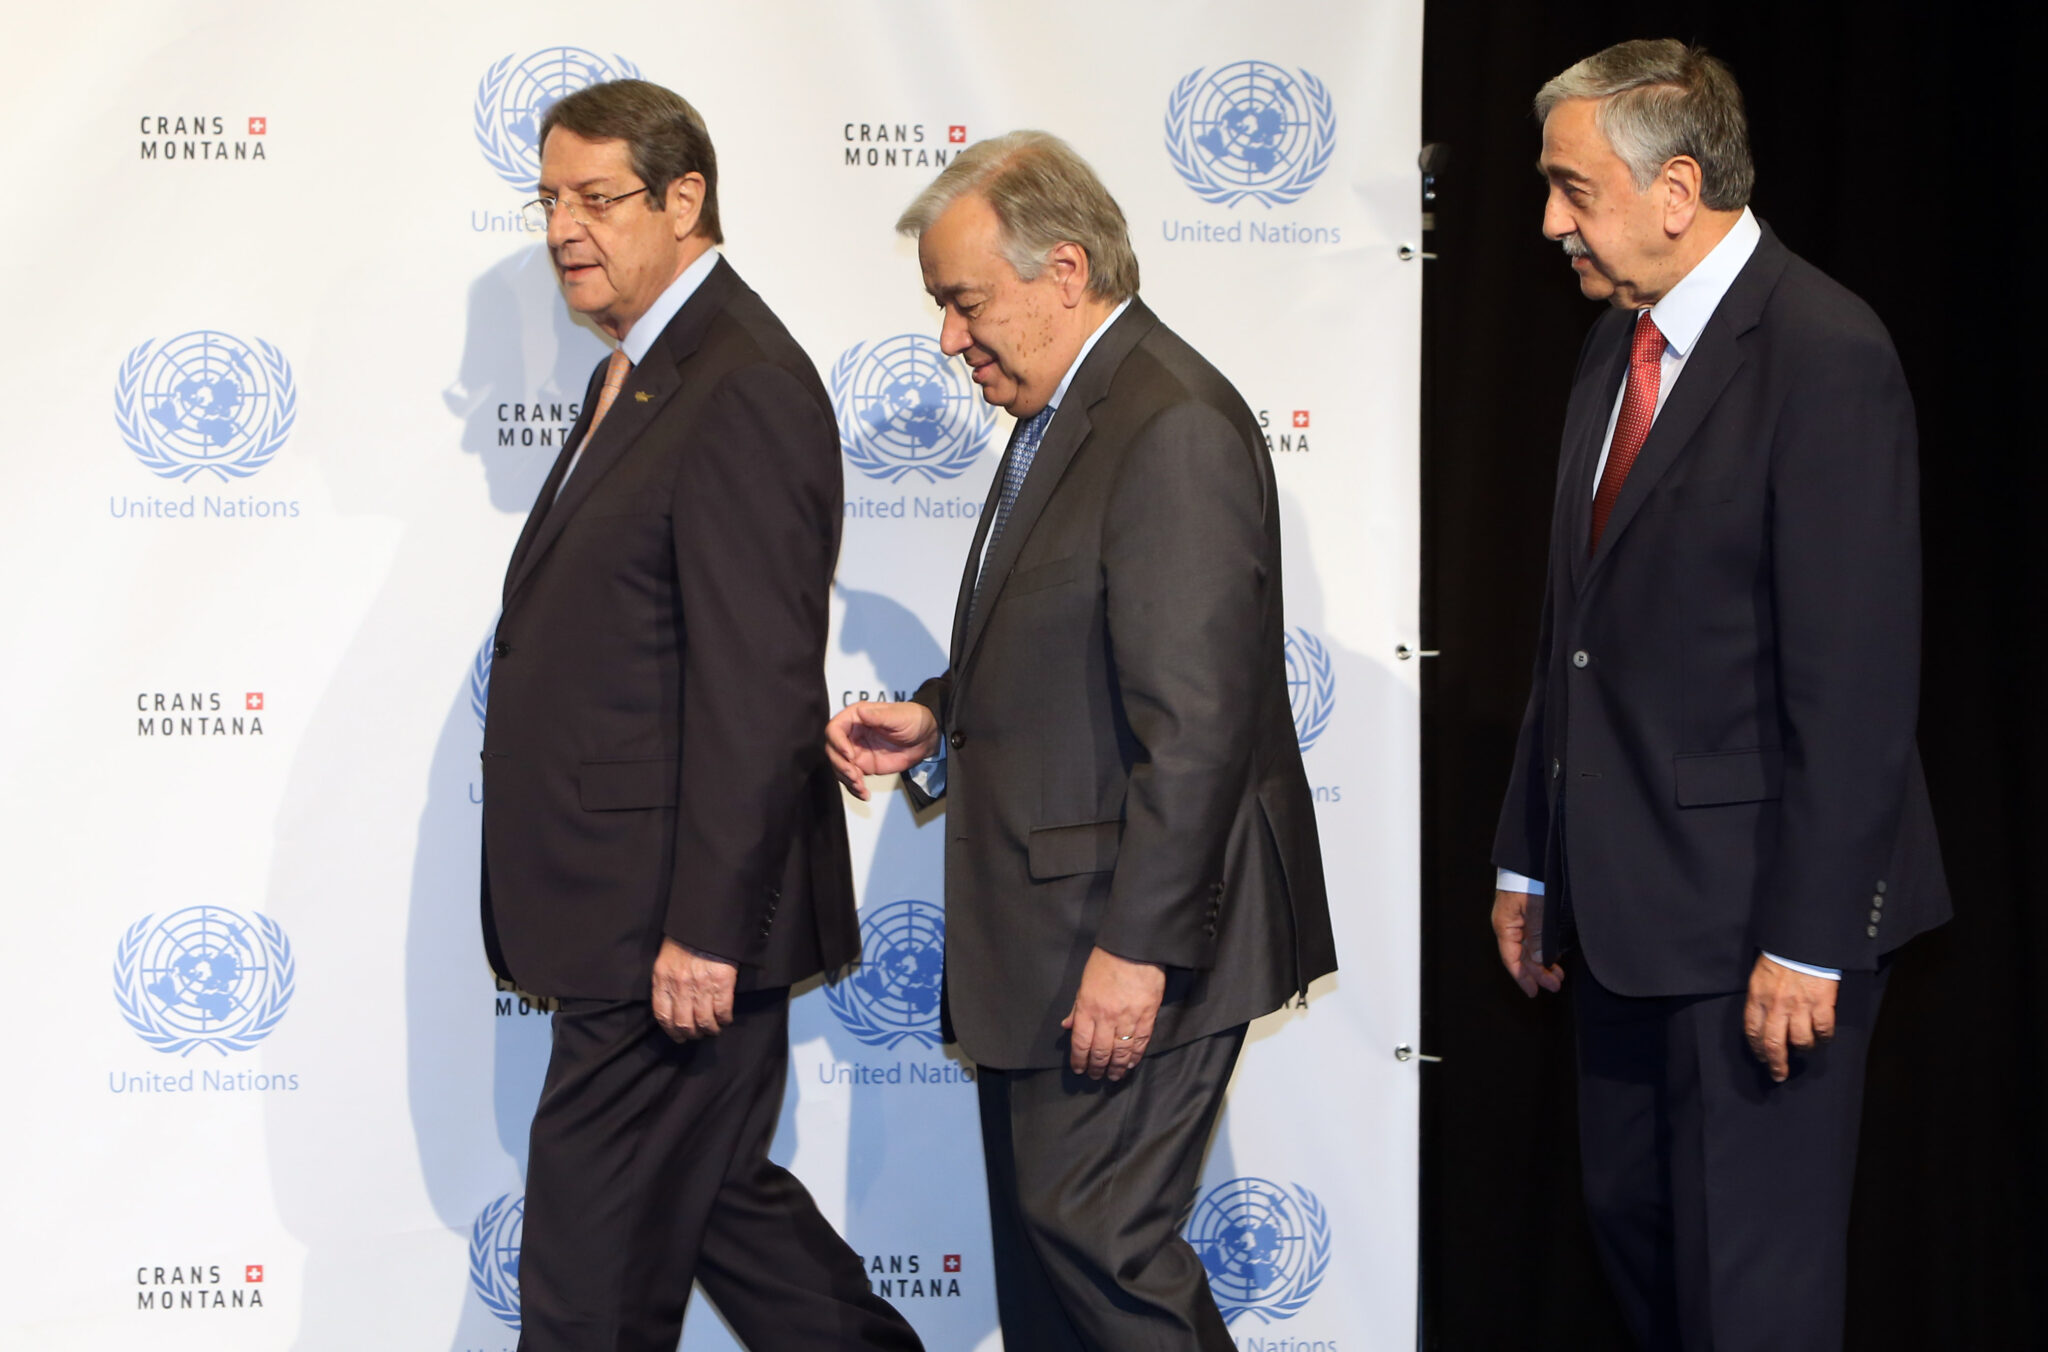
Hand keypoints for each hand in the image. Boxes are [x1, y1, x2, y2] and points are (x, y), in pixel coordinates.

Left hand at [650, 937, 736, 1040]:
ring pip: (704, 1021)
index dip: (671, 1031)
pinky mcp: (722, 983)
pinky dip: (724, 1019)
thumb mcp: (666, 959)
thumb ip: (666, 980)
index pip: (663, 1015)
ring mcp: (701, 986)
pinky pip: (722, 1011)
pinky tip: (725, 1019)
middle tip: (698, 1034)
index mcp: (663, 979)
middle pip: (684, 1023)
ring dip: (709, 1030)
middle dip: (691, 1034)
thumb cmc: (685, 938)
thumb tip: (672, 1003)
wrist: (706, 922)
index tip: (678, 1036)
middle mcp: (680, 986)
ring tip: (713, 1029)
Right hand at [825, 700, 940, 800]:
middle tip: (855, 776)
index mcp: (855, 717)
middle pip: (833, 750)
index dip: (837, 743)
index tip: (849, 755)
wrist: (925, 738)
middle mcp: (851, 734)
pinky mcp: (863, 765)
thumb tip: (861, 712)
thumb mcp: (897, 717)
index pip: (834, 729)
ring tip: (861, 787)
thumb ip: (878, 717)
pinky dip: (855, 789)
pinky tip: (864, 794)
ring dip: (847, 780)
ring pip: (839, 767)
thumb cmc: (912, 719)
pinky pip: (852, 779)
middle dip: (841, 765)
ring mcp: (856, 751)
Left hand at [1061, 947, 1165, 1080]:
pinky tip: (1130, 1064)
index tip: (1079, 1069)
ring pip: (1121, 1051)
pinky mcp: (1148, 1016)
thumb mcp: (1084, 982)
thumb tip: (1067, 1026)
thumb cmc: (1106, 961)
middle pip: (1100, 1051)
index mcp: (1087, 1008)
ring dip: (1116, 1067)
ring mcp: (1128, 1018)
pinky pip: (1140, 1043)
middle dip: (1097, 1067)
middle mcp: (1106, 1017)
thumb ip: (1077, 1007)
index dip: (1079, 1060)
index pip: (1080, 1042)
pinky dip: (1135, 1056)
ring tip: (1113, 1076)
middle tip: (1095, 1076)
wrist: (1134, 947)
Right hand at [1492, 888, 1563, 996]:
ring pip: (1529, 948)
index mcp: (1505, 925)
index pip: (1512, 959)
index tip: (1534, 992)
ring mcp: (1519, 918)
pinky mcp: (1528, 912)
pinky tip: (1555, 956)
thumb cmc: (1530, 879)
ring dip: (1543, 963)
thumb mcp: (1537, 910)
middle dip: (1538, 972)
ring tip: (1558, 974)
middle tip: (1556, 984)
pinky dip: (1545, 949)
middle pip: (1522, 956)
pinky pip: (1534, 937)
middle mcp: (1510, 924)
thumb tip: (1539, 961)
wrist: (1532, 855)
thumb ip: (1538, 937)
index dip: (1523, 977)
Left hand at [1743, 953, 1837, 1082]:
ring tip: (1804, 1049)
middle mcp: (1777, 1005)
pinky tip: (1822, 1038)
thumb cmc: (1780, 956)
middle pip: (1773, 1044)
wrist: (1803, 942)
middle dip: (1776, 1063)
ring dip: (1802, 1049)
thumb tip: (1763, 1020)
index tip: (1761, 1058)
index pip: (1752, 1031)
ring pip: (1800, 1041)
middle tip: (1779, 1075)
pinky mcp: (1822, 1004)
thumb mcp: (1760, 976)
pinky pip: (1823, 1030)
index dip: (1756, 1049)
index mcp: (1758, 997)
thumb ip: (1760, 999)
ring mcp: (1800, 1006)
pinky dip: (1823, 1038)